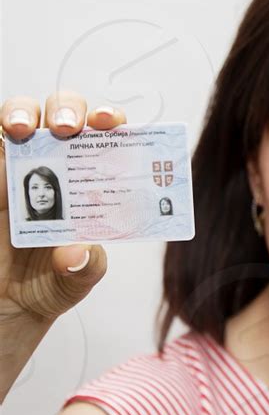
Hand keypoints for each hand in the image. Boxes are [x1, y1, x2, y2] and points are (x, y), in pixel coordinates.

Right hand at [0, 91, 125, 323]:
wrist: (11, 305)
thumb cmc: (54, 283)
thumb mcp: (77, 281)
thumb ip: (84, 267)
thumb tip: (78, 252)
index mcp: (89, 184)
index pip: (104, 138)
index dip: (108, 121)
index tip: (110, 122)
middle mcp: (57, 168)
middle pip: (62, 115)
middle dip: (66, 108)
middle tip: (67, 128)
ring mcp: (18, 169)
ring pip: (18, 118)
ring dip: (20, 112)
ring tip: (21, 130)